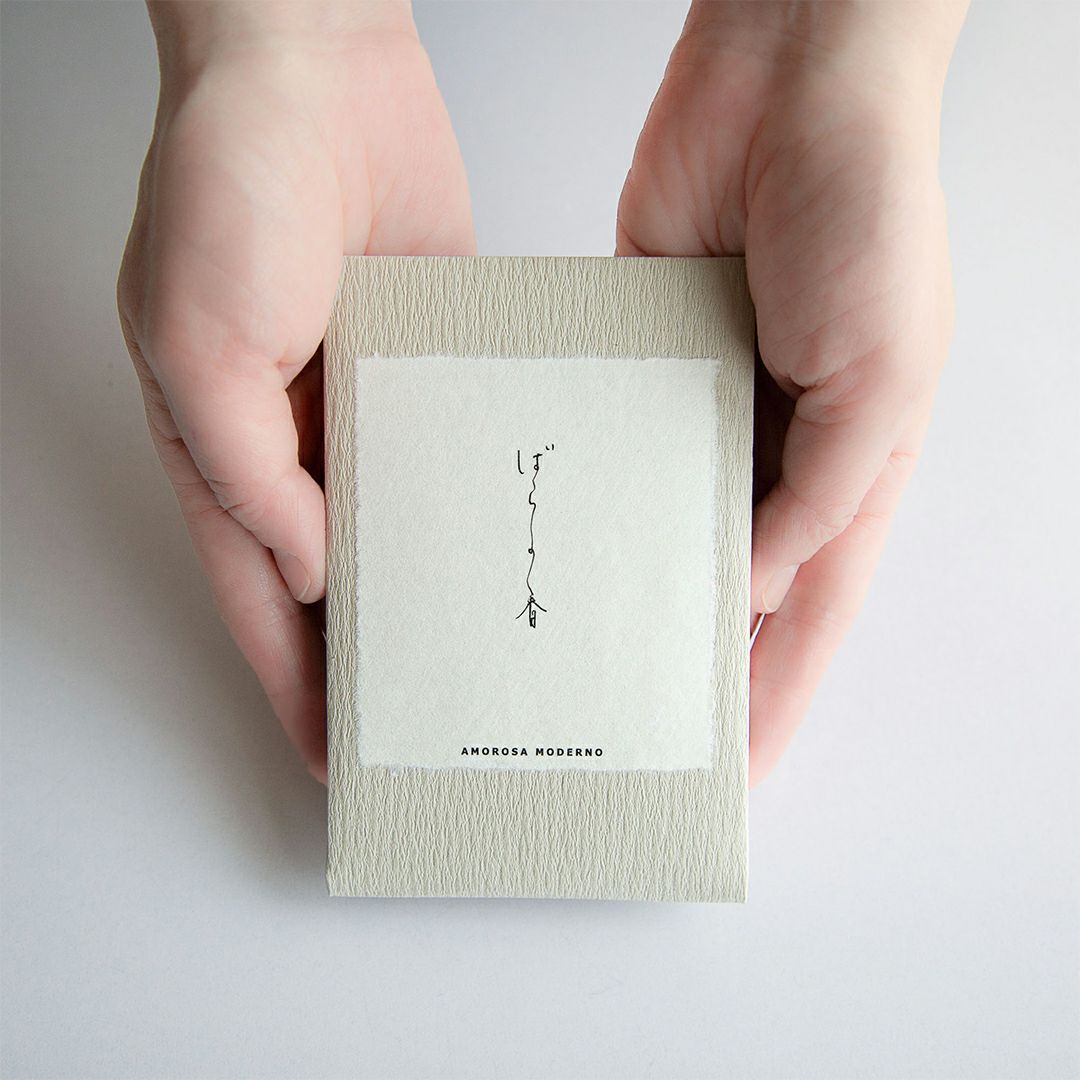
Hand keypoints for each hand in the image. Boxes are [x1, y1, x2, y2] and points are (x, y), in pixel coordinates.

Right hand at [117, 1, 473, 781]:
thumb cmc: (227, 183)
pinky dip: (480, 499)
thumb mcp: (197, 339)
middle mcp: (300, 444)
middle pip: (341, 583)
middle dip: (379, 656)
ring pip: (408, 528)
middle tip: (436, 727)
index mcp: (227, 453)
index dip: (298, 685)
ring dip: (439, 587)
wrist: (313, 68)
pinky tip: (520, 541)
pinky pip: (459, 451)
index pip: (263, 602)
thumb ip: (247, 469)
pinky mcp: (433, 367)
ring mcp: (373, 408)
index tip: (341, 757)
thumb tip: (312, 569)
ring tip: (495, 657)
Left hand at [618, 1, 966, 782]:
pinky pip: (608, 439)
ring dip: (624, 576)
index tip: (733, 769)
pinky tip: (547, 533)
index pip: (809, 612)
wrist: (790, 81)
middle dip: (687, 654)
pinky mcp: (639, 359)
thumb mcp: (881, 376)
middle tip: (630, 727)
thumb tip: (749, 582)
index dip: (776, 693)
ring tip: (569, 647)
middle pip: (725, 580)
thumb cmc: (868, 212)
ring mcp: (700, 405)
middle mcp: (772, 448)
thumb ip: (817, 493)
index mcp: (847, 465)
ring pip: (657, 519)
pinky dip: (585, 486)